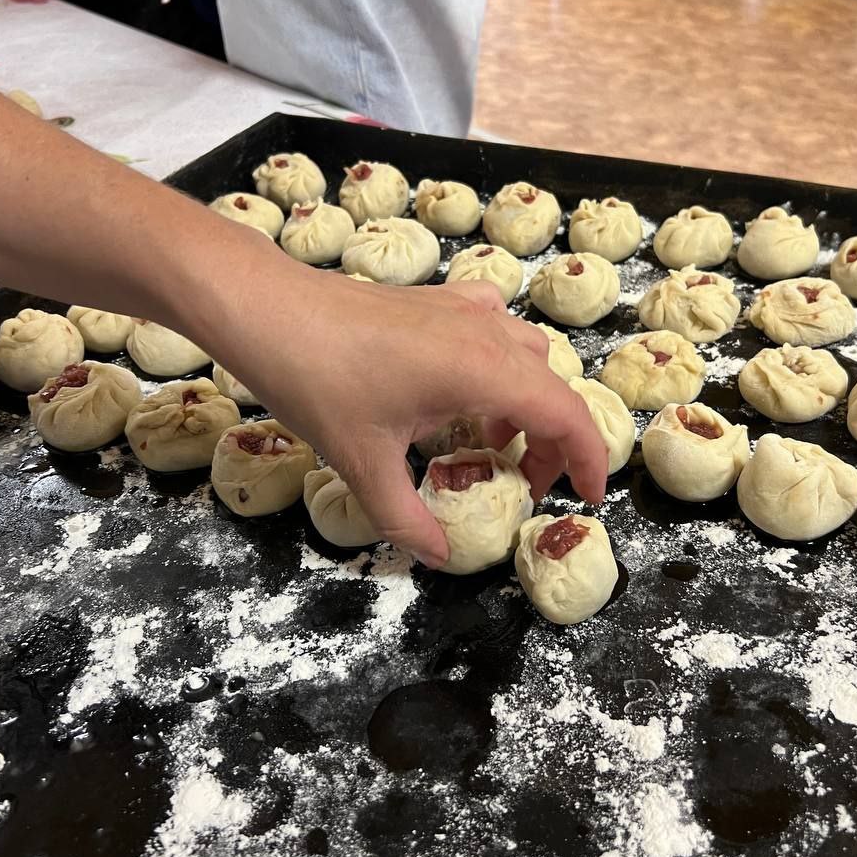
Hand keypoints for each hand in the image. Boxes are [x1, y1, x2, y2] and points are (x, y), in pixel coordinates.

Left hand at [190, 260, 607, 567]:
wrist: (269, 310)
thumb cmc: (317, 380)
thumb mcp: (363, 465)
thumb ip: (408, 519)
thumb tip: (438, 557)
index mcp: (484, 372)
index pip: (567, 417)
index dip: (588, 462)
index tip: (585, 499)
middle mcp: (488, 333)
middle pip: (553, 389)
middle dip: (553, 444)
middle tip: (523, 487)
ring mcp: (464, 309)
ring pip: (528, 356)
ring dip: (526, 402)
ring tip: (491, 445)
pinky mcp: (439, 299)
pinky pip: (495, 328)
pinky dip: (499, 363)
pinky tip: (464, 387)